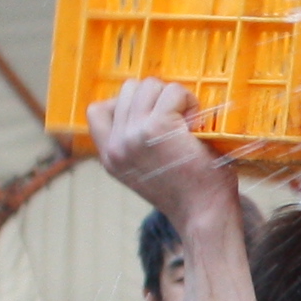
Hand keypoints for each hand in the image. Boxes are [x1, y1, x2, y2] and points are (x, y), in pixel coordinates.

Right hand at [89, 77, 237, 218]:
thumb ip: (135, 144)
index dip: (124, 102)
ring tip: (188, 121)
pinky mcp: (156, 127)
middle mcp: (116, 146)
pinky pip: (172, 92)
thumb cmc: (188, 192)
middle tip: (177, 120)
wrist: (204, 214)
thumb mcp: (146, 171)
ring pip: (149, 86)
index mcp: (110, 157)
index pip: (96, 111)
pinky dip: (188, 101)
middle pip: (128, 90)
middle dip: (156, 97)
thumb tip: (144, 107)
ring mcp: (133, 135)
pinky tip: (197, 123)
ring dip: (173, 97)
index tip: (149, 114)